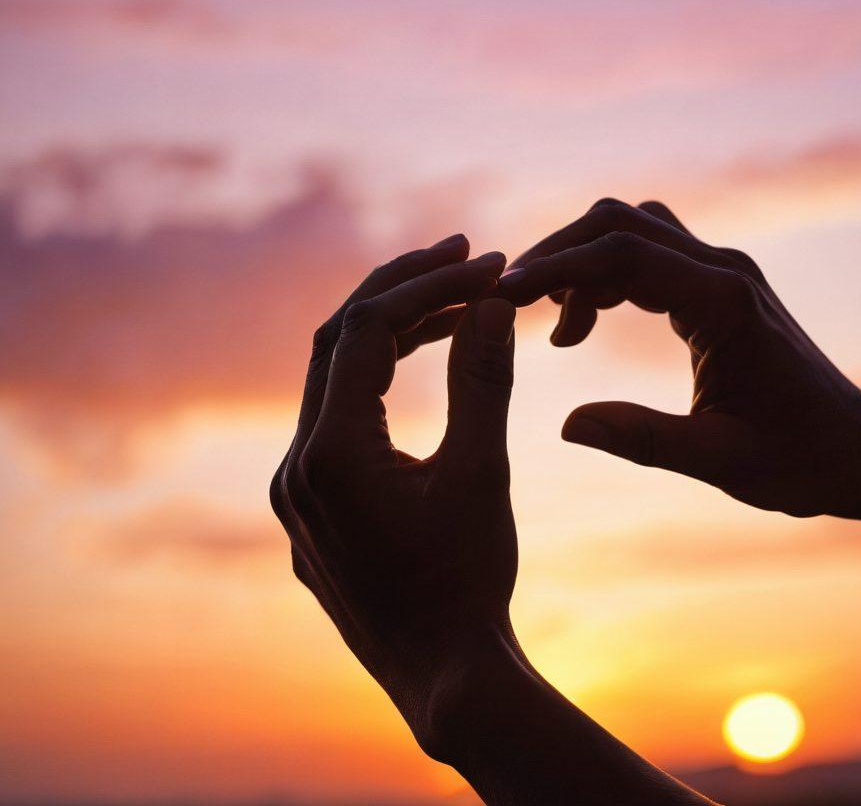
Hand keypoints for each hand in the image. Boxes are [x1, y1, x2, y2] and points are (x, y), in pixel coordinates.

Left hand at [270, 236, 521, 755]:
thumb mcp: (482, 474)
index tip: (487, 265)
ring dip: (392, 336)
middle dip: (402, 292)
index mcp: (328, 456)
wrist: (446, 678)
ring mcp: (295, 494)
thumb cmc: (469, 581)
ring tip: (458, 304)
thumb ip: (483, 381)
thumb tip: (492, 301)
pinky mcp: (310, 512)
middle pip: (336, 344)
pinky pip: (335, 423)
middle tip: (465, 256)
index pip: (367, 332)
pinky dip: (378, 383)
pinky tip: (421, 363)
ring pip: (333, 382)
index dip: (429, 286)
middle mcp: (294, 469)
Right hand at [498, 199, 860, 520]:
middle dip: (560, 253)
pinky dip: (608, 278)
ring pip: (635, 232)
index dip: (557, 268)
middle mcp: (726, 272)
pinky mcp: (723, 290)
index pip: (624, 256)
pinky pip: (652, 258)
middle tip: (513, 304)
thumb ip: (645, 440)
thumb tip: (566, 424)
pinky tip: (586, 326)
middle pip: (622, 223)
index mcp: (725, 305)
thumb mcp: (722, 462)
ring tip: (557, 331)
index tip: (504, 297)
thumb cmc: (803, 462)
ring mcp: (726, 274)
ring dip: (584, 263)